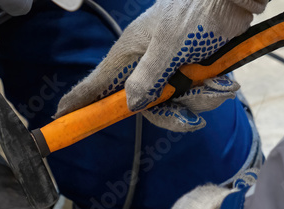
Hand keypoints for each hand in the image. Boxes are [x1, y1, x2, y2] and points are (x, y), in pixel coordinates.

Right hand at [56, 0, 266, 131]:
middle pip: (146, 107)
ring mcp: (170, 68)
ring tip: (217, 83)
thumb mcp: (167, 46)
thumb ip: (148, 77)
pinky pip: (196, 95)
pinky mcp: (192, 69)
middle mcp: (147, 64)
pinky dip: (212, 91)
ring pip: (176, 103)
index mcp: (130, 52)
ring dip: (201, 99)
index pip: (98, 82)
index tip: (61, 116)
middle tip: (191, 120)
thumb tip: (129, 105)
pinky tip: (223, 79)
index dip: (80, 100)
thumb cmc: (194, 13)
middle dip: (173, 114)